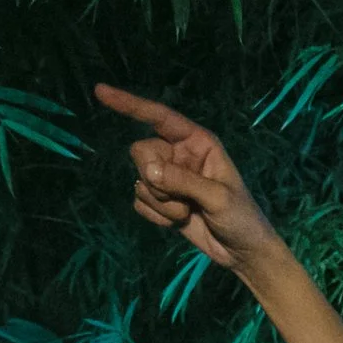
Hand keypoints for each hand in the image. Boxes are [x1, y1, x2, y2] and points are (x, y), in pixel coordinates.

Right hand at [94, 84, 283, 275]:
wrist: (241, 251)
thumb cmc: (240, 217)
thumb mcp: (218, 197)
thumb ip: (183, 182)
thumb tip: (148, 172)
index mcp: (197, 142)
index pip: (158, 117)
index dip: (129, 104)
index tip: (100, 91)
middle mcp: (179, 154)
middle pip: (141, 153)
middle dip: (155, 179)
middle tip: (182, 199)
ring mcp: (168, 178)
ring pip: (141, 181)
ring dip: (162, 204)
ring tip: (189, 212)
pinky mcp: (160, 201)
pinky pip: (140, 203)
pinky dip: (158, 216)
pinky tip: (180, 221)